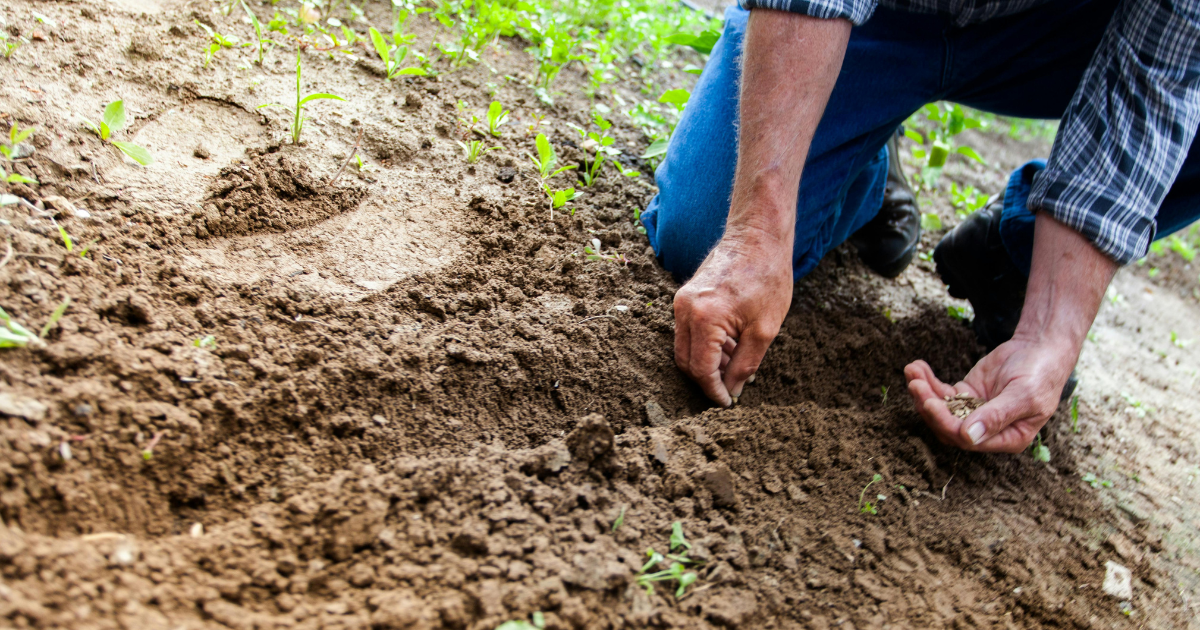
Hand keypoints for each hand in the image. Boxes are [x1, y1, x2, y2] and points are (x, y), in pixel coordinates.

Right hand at [673, 228, 792, 405]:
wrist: (758, 236)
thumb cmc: (767, 278)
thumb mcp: (765, 330)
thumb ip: (745, 365)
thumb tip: (732, 390)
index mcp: (704, 318)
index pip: (701, 369)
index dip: (714, 391)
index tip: (728, 403)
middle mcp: (685, 309)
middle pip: (686, 361)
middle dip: (707, 380)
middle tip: (731, 389)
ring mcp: (682, 301)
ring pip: (685, 347)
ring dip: (707, 362)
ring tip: (737, 365)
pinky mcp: (685, 296)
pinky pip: (688, 331)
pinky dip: (705, 345)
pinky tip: (731, 346)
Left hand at [904, 333, 1074, 451]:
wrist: (1041, 348)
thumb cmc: (1040, 374)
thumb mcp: (1024, 395)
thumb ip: (997, 416)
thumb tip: (969, 437)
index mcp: (1007, 438)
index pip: (968, 439)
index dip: (946, 423)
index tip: (930, 403)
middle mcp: (987, 430)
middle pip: (948, 426)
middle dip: (929, 406)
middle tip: (915, 385)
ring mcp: (974, 412)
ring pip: (941, 409)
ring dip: (924, 392)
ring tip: (912, 371)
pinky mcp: (966, 394)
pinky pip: (942, 392)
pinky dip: (928, 381)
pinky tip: (917, 367)